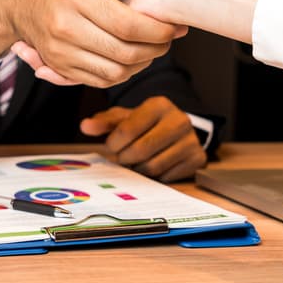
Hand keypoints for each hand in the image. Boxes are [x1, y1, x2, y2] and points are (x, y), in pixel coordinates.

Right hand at [0, 0, 180, 87]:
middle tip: (169, 40)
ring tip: (154, 50)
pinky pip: (100, 80)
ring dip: (142, 65)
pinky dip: (122, 74)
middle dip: (155, 50)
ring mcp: (59, 49)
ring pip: (115, 71)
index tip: (171, 26)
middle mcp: (64, 24)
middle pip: (123, 52)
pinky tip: (133, 60)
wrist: (18, 3)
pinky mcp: (60, 66)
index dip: (155, 30)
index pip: (126, 23)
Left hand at [81, 96, 206, 181]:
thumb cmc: (145, 123)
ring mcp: (191, 140)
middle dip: (125, 158)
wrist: (176, 128)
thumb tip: (85, 126)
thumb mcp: (124, 117)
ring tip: (135, 162)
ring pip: (154, 166)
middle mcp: (179, 120)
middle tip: (121, 158)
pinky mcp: (198, 159)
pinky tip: (151, 166)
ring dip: (138, 169)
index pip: (127, 130)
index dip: (114, 144)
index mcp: (159, 105)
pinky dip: (155, 176)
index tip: (111, 147)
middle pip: (141, 150)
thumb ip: (104, 122)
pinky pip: (168, 177)